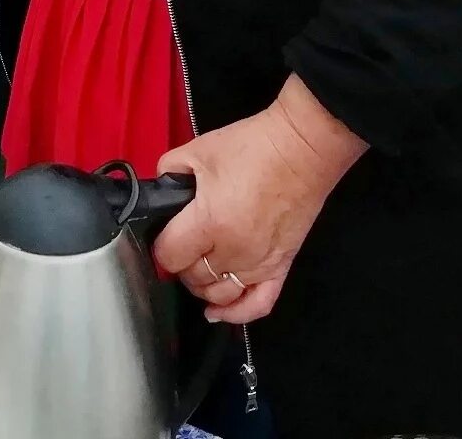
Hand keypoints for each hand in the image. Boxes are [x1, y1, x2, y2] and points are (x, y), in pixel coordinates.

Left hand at [153, 76, 367, 324]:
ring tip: (200, 265)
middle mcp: (234, 251)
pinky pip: (257, 305)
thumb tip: (160, 195)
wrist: (301, 148)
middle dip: (181, 262)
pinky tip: (219, 312)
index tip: (164, 235)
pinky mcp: (281, 267)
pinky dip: (236, 314)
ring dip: (203, 284)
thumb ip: (168, 173)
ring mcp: (259, 263)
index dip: (161, 246)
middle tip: (183, 242)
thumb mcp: (198, 150)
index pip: (169, 256)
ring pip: (218, 295)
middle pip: (192, 278)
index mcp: (210, 222)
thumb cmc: (252, 147)